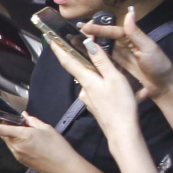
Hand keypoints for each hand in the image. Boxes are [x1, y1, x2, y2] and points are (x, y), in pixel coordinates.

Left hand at [0, 112, 80, 172]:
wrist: (63, 168)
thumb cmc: (57, 146)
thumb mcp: (46, 128)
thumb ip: (32, 121)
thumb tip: (24, 116)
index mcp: (22, 135)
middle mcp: (16, 146)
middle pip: (3, 134)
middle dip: (5, 126)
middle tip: (13, 119)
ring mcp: (17, 154)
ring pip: (9, 141)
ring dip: (12, 134)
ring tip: (27, 131)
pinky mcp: (20, 160)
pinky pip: (14, 147)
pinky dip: (17, 141)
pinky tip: (29, 141)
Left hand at [46, 24, 142, 140]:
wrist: (122, 133)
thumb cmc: (120, 106)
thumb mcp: (113, 79)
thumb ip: (101, 61)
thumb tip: (89, 44)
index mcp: (87, 80)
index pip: (68, 61)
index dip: (58, 49)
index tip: (50, 39)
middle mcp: (84, 90)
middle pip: (80, 69)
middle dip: (81, 57)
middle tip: (85, 44)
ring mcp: (89, 99)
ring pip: (92, 80)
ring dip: (100, 72)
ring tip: (112, 66)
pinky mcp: (96, 106)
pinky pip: (100, 90)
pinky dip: (108, 85)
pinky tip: (122, 86)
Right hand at [80, 6, 172, 101]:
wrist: (163, 85)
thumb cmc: (158, 65)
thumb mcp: (148, 48)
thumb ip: (136, 32)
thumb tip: (128, 13)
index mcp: (132, 37)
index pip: (113, 31)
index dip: (99, 29)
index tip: (85, 27)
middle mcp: (125, 44)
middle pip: (106, 37)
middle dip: (91, 35)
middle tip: (76, 33)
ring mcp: (122, 56)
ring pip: (104, 48)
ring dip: (91, 46)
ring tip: (76, 43)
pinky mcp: (120, 66)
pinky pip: (106, 60)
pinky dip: (96, 58)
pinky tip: (86, 58)